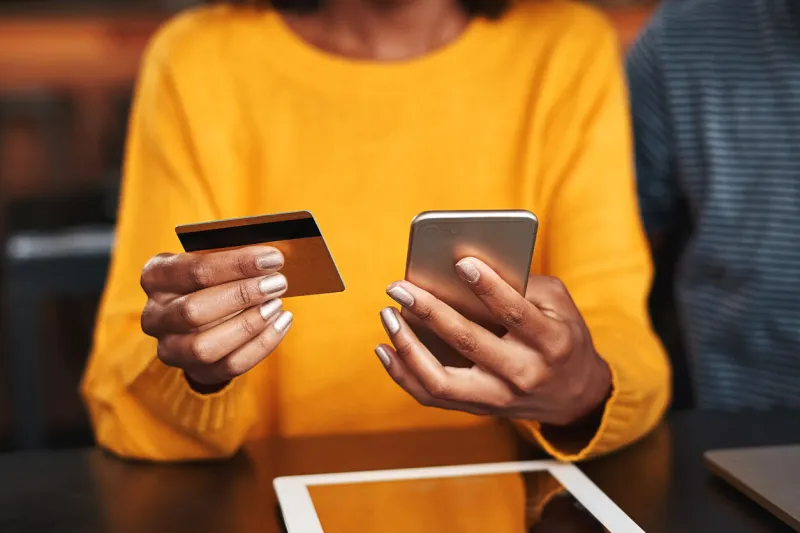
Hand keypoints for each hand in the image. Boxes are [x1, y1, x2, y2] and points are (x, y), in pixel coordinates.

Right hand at [140, 246, 292, 388]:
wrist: (204, 317)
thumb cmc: (214, 279)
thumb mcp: (216, 261)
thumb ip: (236, 260)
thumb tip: (272, 260)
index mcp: (156, 277)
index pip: (194, 270)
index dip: (237, 264)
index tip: (273, 259)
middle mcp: (154, 315)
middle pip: (193, 311)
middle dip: (241, 296)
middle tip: (277, 283)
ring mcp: (171, 348)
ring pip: (205, 347)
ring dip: (249, 325)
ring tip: (276, 305)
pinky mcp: (196, 371)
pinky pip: (230, 365)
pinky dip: (262, 344)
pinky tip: (281, 322)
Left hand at [375, 258, 610, 425]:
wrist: (575, 396)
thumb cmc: (562, 336)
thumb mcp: (559, 305)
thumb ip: (522, 285)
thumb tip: (467, 268)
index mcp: (551, 342)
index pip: (515, 314)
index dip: (488, 287)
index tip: (461, 262)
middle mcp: (523, 374)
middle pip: (469, 343)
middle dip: (429, 311)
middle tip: (400, 288)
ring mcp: (498, 397)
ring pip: (441, 380)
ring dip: (408, 347)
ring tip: (389, 316)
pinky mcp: (478, 409)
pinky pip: (432, 396)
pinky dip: (403, 374)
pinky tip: (386, 348)